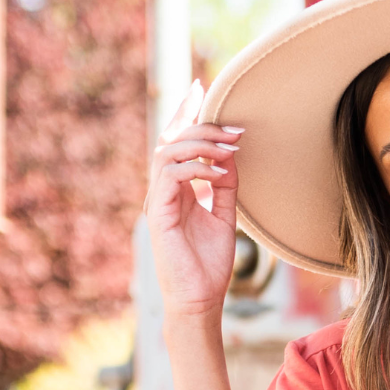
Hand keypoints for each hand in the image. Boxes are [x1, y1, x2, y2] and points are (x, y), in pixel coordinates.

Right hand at [146, 81, 242, 324]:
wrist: (199, 300)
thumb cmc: (209, 266)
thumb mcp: (224, 218)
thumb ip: (225, 187)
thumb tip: (231, 157)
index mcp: (177, 189)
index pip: (177, 141)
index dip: (186, 112)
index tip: (201, 88)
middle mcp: (163, 190)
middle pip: (170, 139)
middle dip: (197, 121)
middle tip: (231, 124)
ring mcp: (158, 200)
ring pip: (168, 151)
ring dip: (200, 143)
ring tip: (229, 146)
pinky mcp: (158, 212)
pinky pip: (170, 174)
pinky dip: (194, 167)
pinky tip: (217, 171)